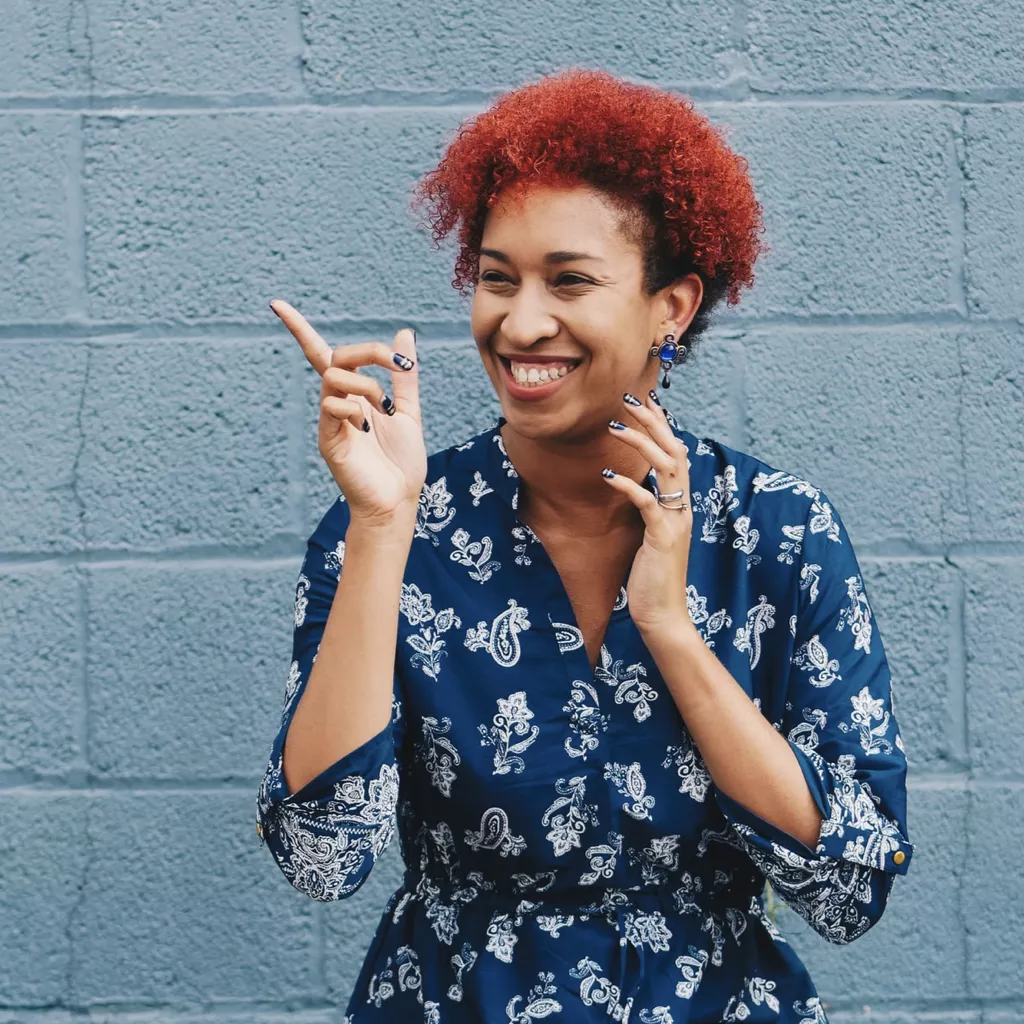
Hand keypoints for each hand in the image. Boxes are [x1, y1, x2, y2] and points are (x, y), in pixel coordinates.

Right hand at [270, 299, 426, 529]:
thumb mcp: (409, 411)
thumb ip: (404, 375)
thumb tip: (404, 334)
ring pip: (333, 377)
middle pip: (335, 357)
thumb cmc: (401, 462)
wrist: (398, 501)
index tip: (276, 304)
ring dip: (366, 384)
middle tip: (397, 365)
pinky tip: (367, 428)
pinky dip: (353, 408)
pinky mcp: (328, 441)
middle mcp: (338, 404)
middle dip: (369, 352)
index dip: (299, 329)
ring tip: (385, 409)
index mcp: (354, 395)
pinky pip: (331, 407)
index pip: (323, 354)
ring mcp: (330, 422)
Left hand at [602, 391, 694, 639]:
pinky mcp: (663, 538)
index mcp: (681, 505)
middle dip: (653, 421)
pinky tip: (609, 476)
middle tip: (629, 398)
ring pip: (667, 469)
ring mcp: (676, 522)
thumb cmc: (652, 577)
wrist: (663, 615)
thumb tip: (636, 486)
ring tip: (615, 426)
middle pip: (675, 451)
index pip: (676, 454)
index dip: (662, 426)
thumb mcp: (651, 535)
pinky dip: (630, 486)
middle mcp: (683, 508)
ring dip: (641, 443)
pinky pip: (649, 504)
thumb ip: (650, 509)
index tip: (645, 401)